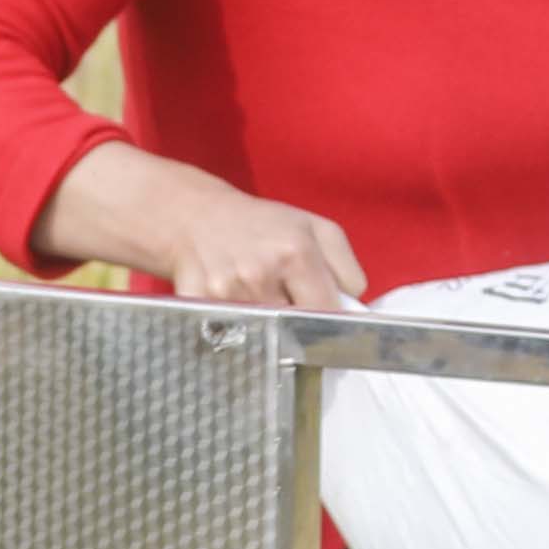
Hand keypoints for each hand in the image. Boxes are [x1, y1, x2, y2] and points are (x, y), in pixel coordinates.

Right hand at [37, 142, 369, 309]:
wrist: (192, 216)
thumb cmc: (260, 224)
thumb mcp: (314, 227)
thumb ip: (345, 266)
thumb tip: (356, 305)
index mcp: (295, 251)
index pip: (325, 312)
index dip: (329, 323)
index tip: (327, 328)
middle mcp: (261, 271)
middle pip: (294, 327)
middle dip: (297, 326)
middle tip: (289, 311)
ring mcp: (228, 289)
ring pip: (264, 333)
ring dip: (266, 327)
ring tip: (258, 302)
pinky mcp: (199, 301)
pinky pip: (227, 333)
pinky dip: (234, 330)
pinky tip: (233, 309)